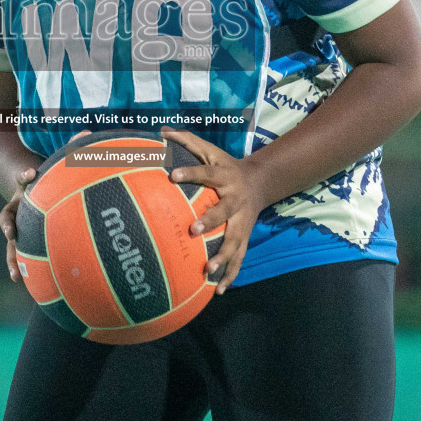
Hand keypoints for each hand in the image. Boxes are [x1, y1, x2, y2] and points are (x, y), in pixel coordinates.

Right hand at [2, 129, 91, 282]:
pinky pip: (23, 254)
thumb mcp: (58, 162)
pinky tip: (29, 286)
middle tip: (11, 235)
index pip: (21, 179)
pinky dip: (25, 268)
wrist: (30, 185)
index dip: (24, 176)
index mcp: (26, 187)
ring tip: (14, 276)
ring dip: (11, 258)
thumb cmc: (51, 175)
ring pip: (10, 242)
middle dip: (9, 226)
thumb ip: (72, 149)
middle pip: (8, 216)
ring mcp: (19, 223)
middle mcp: (18, 206)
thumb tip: (88, 132)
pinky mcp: (25, 237)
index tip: (31, 175)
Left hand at [159, 125, 265, 294]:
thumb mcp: (210, 150)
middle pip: (224, 211)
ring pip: (234, 240)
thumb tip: (161, 130)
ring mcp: (242, 221)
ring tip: (208, 269)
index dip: (191, 174)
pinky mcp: (245, 237)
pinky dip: (230, 274)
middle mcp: (235, 200)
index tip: (172, 176)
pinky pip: (239, 258)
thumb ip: (187, 140)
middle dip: (210, 220)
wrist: (259, 183)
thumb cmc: (225, 165)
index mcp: (225, 176)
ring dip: (223, 256)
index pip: (206, 173)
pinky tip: (219, 290)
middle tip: (193, 230)